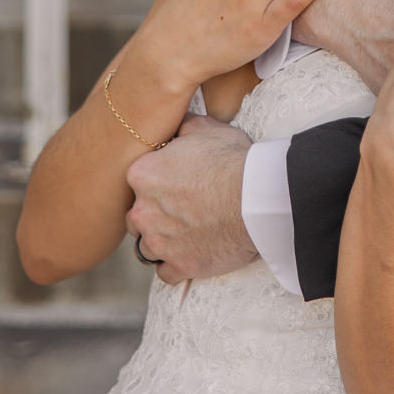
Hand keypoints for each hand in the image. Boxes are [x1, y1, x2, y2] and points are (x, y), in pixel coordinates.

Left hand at [125, 113, 255, 284]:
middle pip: (137, 217)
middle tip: (182, 207)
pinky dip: (177, 264)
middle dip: (154, 213)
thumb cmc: (233, 160)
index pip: (136, 181)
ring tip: (188, 232)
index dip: (156, 181)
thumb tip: (175, 122)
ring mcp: (159, 243)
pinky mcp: (179, 266)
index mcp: (142, 175)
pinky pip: (166, 272)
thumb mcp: (206, 129)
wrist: (257, 198)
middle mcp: (142, 212)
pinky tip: (193, 252)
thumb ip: (181, 127)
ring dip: (162, 241)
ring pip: (147, 246)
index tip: (175, 181)